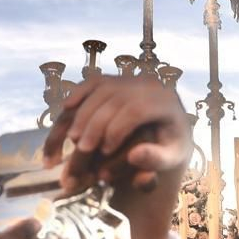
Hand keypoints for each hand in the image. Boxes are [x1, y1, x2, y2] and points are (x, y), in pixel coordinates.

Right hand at [44, 76, 192, 196]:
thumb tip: (133, 156)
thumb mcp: (172, 157)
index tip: (105, 152)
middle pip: (115, 98)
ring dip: (84, 112)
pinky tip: (67, 108)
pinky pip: (95, 81)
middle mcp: (151, 84)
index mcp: (166, 102)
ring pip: (101, 88)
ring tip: (73, 138)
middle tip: (82, 148)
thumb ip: (157, 160)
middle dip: (95, 124)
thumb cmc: (171, 148)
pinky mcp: (119, 79)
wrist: (171, 130)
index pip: (136, 110)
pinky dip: (79, 92)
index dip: (116, 130)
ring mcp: (133, 79)